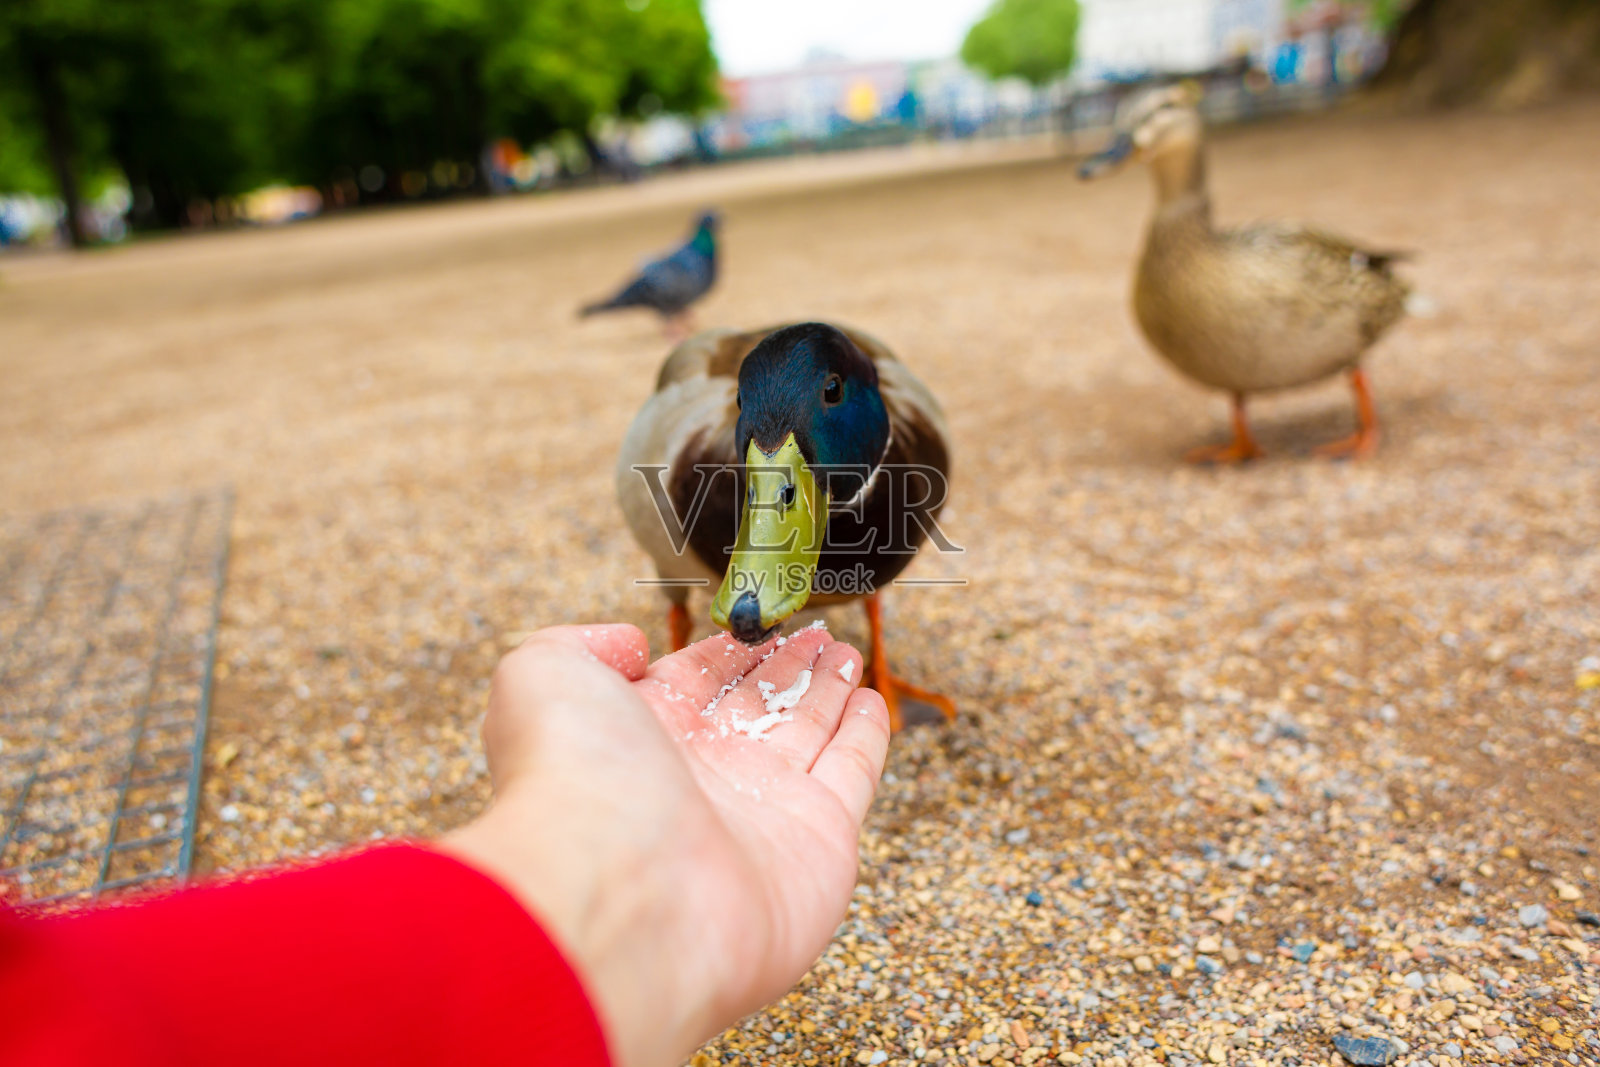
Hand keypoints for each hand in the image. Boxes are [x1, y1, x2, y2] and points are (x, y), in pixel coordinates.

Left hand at [442, 623, 889, 1066]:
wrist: (617, 895)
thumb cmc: (569, 783)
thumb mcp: (543, 675)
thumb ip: (585, 645)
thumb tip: (632, 646)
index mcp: (638, 736)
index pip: (693, 680)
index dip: (725, 650)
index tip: (754, 621)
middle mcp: (699, 776)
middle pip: (754, 706)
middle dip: (784, 667)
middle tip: (814, 633)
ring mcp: (762, 810)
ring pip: (806, 732)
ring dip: (828, 689)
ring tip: (844, 652)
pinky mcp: (820, 841)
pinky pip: (852, 773)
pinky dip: (866, 736)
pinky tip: (870, 701)